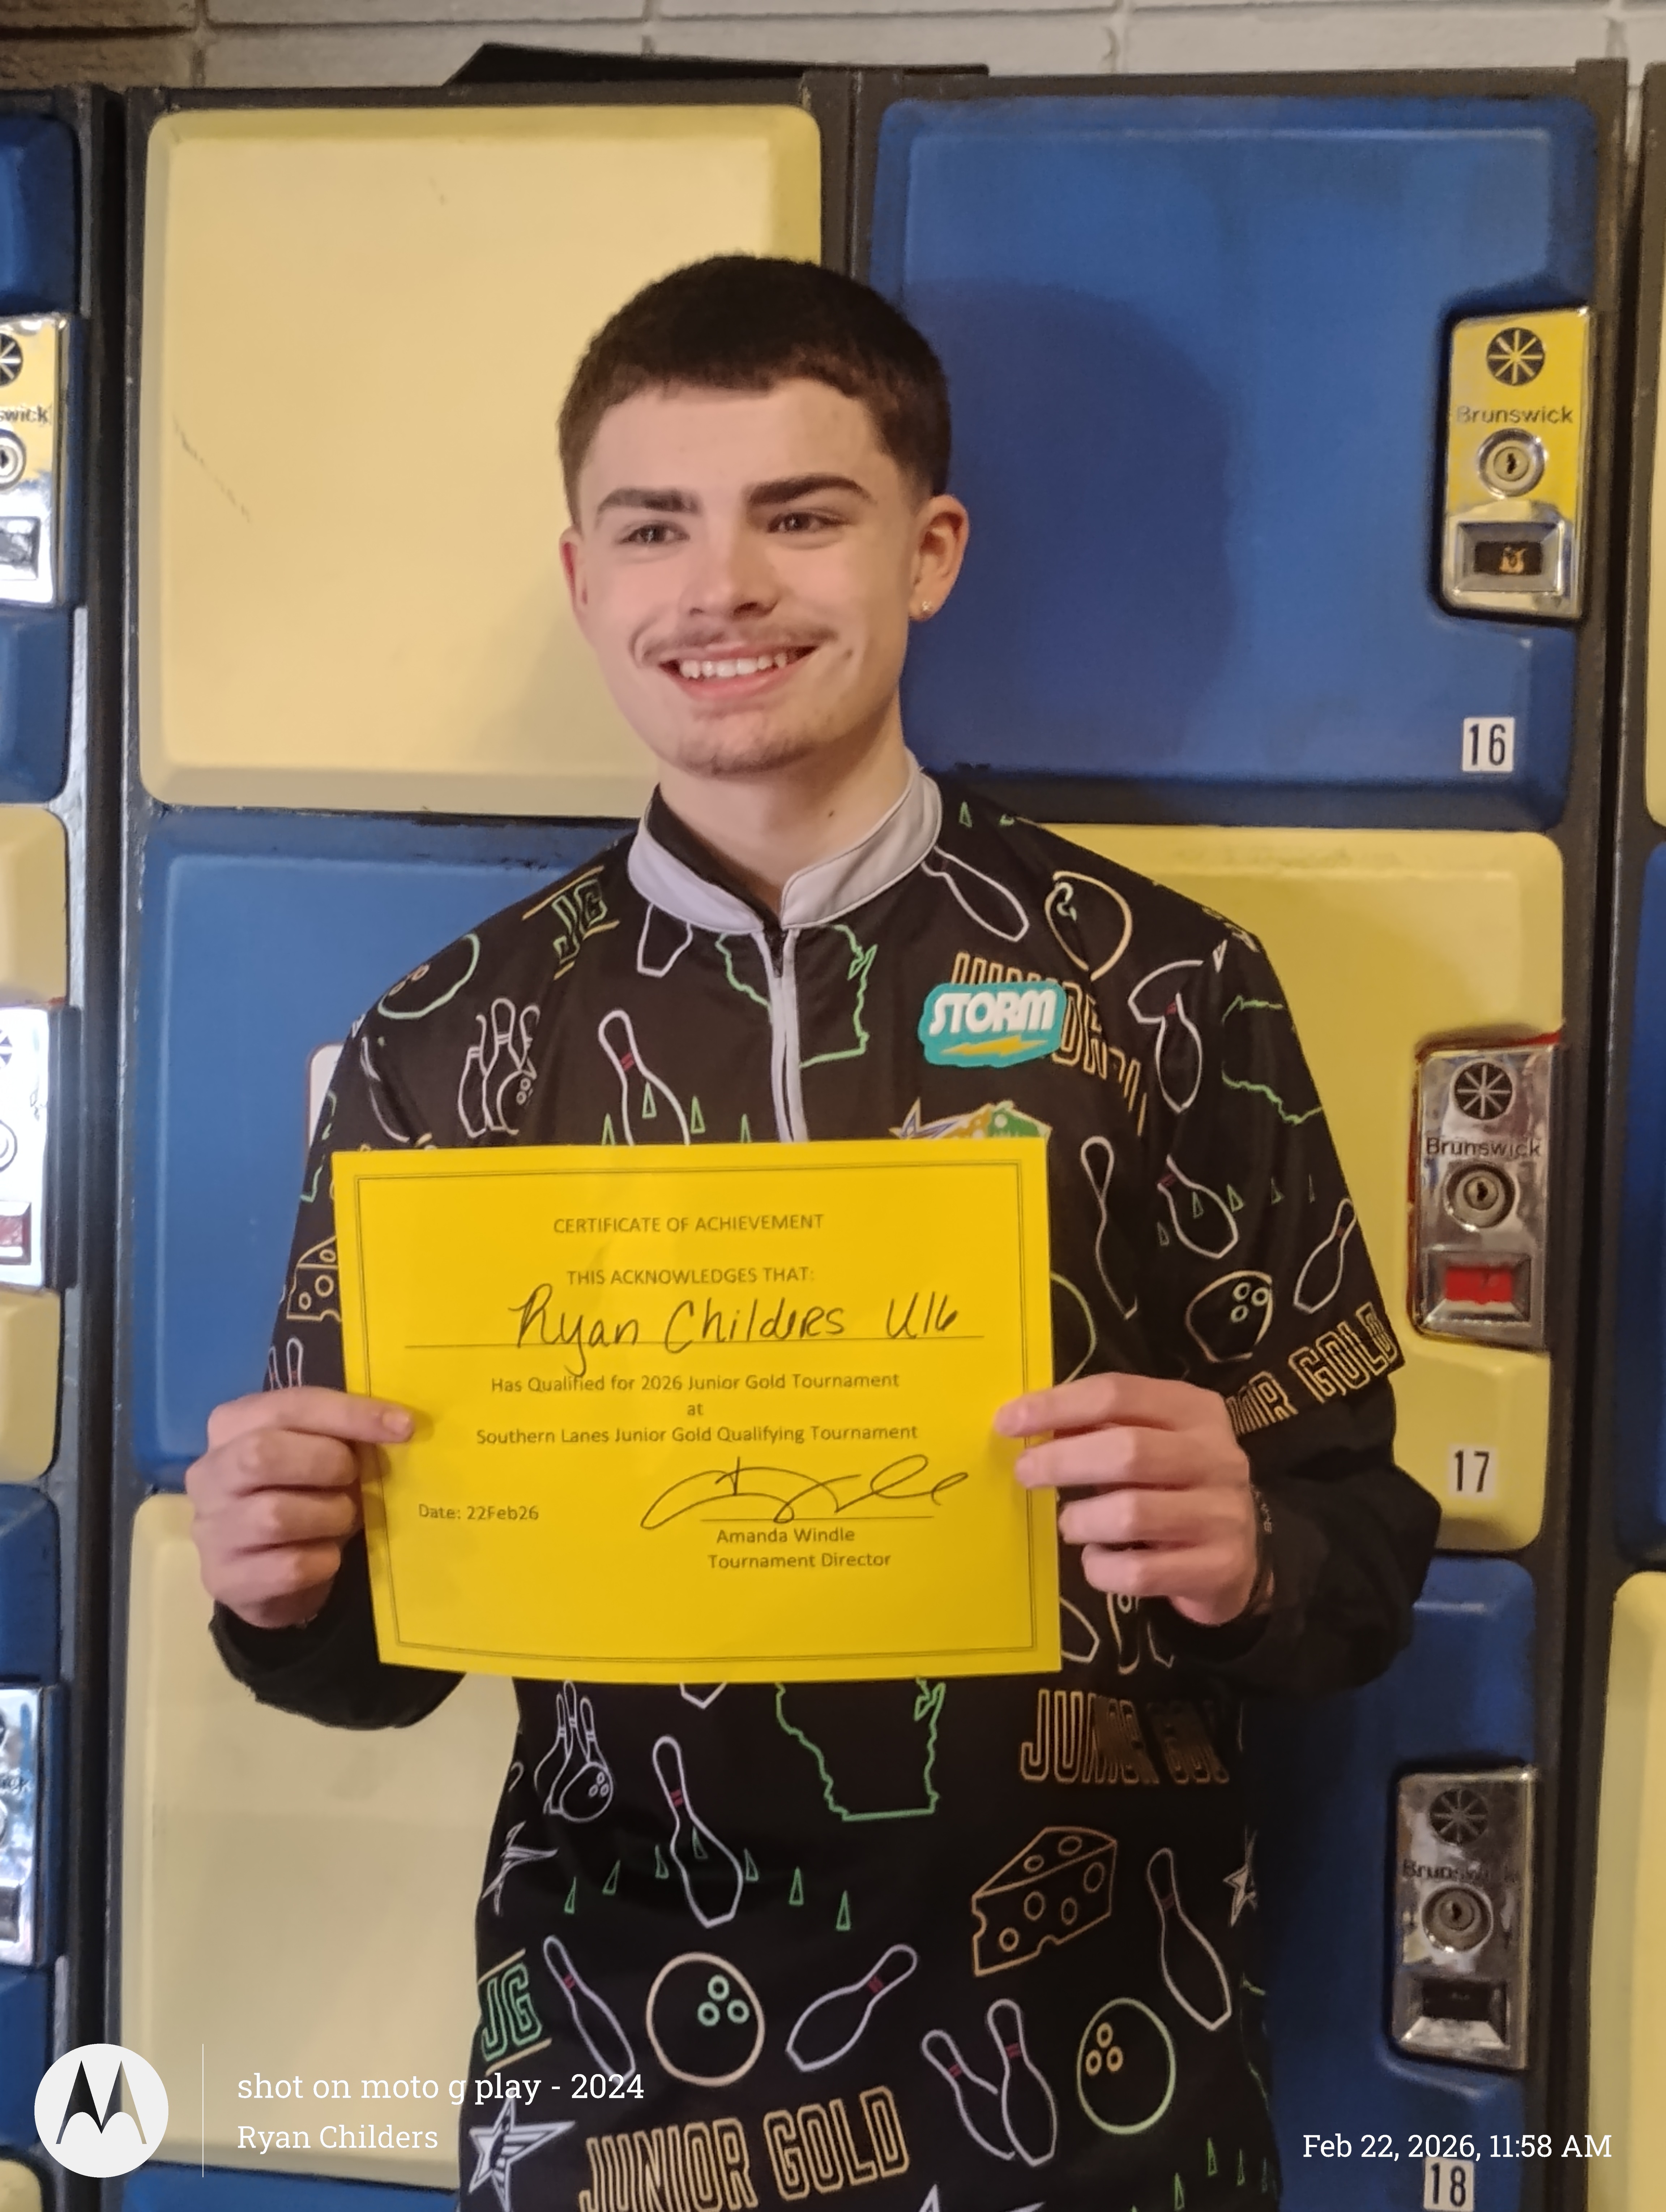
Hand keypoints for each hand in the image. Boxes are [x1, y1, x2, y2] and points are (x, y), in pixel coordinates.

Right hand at [185, 1386, 412, 1629]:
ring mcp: (210, 1530)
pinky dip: (323, 1560)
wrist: (266, 1568)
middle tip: (354, 1478)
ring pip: (275, 1516)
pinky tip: (328, 1556)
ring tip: (344, 1519)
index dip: (348, 1414)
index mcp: (231, 1426)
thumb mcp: (316, 1451)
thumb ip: (341, 1433)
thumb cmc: (300, 1492)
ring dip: (329, 1516)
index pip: (287, 1406)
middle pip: (262, 1454)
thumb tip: (399, 1425)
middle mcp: (209, 1475)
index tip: (403, 1426)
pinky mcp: (225, 1580)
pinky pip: (288, 1567)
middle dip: (327, 1464)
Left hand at [995, 1373, 1263, 1627]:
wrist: (1239, 1557)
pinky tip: (1099, 1559)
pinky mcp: (1219, 1567)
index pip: (1118, 1394)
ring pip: (1132, 1513)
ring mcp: (1223, 1513)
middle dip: (1062, 1461)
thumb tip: (1025, 1421)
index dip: (1056, 1405)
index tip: (1007, 1422)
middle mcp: (1217, 1456)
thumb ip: (1098, 1430)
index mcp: (1194, 1411)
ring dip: (1082, 1520)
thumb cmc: (1173, 1489)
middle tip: (1026, 1473)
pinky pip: (1139, 1572)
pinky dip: (1102, 1568)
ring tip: (1070, 1523)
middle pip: (1127, 1449)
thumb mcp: (1147, 1444)